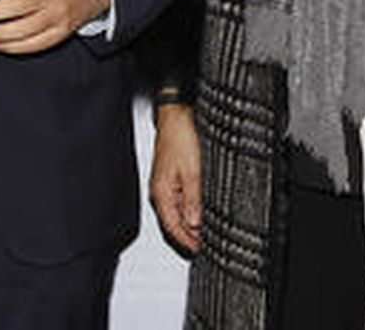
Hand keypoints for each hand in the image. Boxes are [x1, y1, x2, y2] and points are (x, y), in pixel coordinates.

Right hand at [150, 103, 202, 254]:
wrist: (176, 115)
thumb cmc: (180, 136)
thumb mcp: (192, 170)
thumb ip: (193, 198)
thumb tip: (194, 223)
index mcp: (161, 193)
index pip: (173, 226)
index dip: (186, 241)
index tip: (199, 250)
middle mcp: (160, 191)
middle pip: (173, 223)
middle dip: (188, 237)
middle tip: (204, 246)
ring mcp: (165, 185)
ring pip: (176, 213)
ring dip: (189, 225)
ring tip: (203, 234)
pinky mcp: (171, 177)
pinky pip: (179, 201)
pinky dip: (188, 211)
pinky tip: (198, 212)